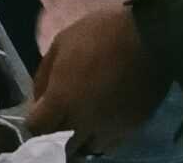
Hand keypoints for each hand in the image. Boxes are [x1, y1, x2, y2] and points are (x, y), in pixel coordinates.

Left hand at [27, 5, 169, 147]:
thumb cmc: (99, 35)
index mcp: (62, 100)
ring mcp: (110, 128)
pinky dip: (102, 137)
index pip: (37, 128)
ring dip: (80, 139)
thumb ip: (44, 76)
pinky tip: (102, 122)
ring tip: (81, 123)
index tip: (39, 112)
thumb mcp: (60, 44)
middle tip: (58, 120)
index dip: (34, 122)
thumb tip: (38, 100)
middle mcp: (84, 122)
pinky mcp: (132, 129)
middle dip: (55, 134)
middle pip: (60, 144)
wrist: (148, 38)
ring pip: (88, 148)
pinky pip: (111, 143)